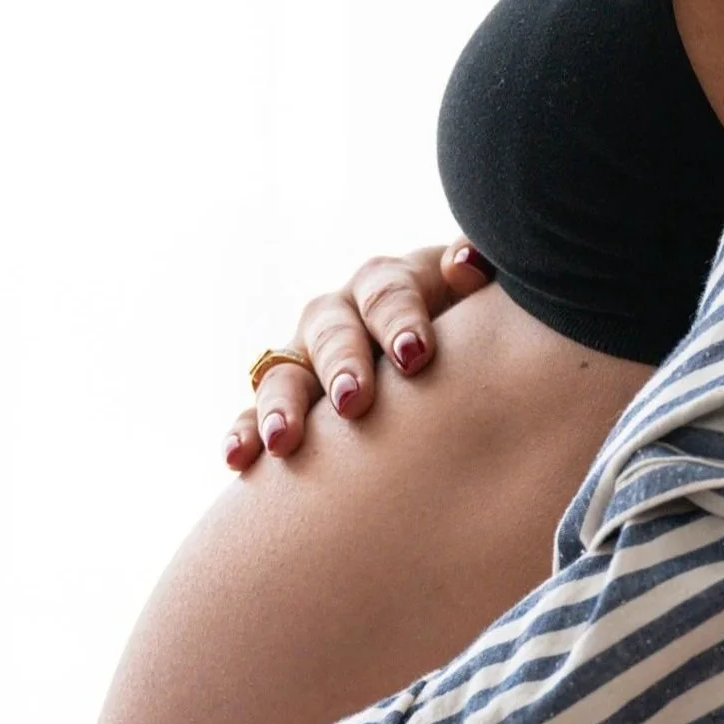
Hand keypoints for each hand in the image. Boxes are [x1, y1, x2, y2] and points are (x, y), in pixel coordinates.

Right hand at [226, 239, 494, 468]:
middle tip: (354, 402)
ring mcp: (307, 357)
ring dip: (280, 404)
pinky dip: (245, 433)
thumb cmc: (476, 332)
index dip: (399, 320)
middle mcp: (342, 315)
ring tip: (284, 442)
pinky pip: (254, 414)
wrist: (448, 370)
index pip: (388, 291)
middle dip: (341, 364)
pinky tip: (239, 460)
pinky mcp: (286, 401)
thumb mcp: (484, 301)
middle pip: (332, 329)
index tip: (415, 357)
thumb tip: (467, 263)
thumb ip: (480, 276)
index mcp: (391, 284)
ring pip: (284, 370)